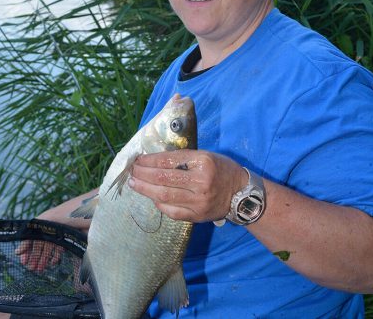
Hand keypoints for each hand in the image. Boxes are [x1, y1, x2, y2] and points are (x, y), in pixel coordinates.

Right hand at [15, 193, 94, 270]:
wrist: (98, 209)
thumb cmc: (74, 211)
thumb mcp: (53, 218)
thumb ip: (37, 230)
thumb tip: (20, 246)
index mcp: (50, 219)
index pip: (34, 233)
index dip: (27, 245)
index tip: (20, 257)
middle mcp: (57, 224)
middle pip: (43, 241)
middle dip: (35, 254)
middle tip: (29, 268)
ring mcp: (67, 230)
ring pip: (53, 246)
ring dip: (45, 257)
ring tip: (39, 269)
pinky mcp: (77, 236)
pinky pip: (64, 246)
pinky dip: (57, 255)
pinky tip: (53, 263)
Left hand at [128, 150, 246, 222]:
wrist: (241, 193)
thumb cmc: (221, 169)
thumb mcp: (205, 155)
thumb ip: (182, 158)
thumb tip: (153, 159)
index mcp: (202, 162)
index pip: (168, 161)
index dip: (149, 161)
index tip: (138, 160)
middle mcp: (200, 182)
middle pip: (163, 179)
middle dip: (143, 174)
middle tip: (131, 171)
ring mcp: (198, 202)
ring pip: (164, 196)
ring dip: (145, 189)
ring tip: (133, 183)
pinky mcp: (197, 216)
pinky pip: (172, 211)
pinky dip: (158, 203)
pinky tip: (150, 197)